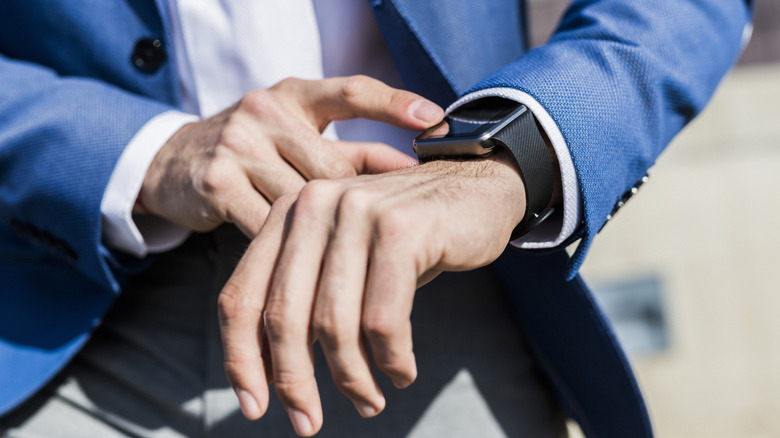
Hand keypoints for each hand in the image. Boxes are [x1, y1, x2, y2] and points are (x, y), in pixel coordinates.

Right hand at [138, 76, 443, 237]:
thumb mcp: (296, 139)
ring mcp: (238, 144)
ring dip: (321, 233)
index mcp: (294, 95)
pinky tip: (297, 262)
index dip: (395, 103)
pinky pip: (269, 225)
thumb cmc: (254, 153)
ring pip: (303, 201)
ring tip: (341, 256)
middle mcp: (266, 111)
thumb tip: (412, 173)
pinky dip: (288, 247)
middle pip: (333, 166)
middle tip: (377, 236)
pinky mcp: (216, 182)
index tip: (435, 120)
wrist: (172, 163)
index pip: (352, 93)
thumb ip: (349, 153)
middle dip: (355, 206)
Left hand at [218, 151, 525, 435]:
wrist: (476, 188)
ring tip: (369, 401)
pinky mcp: (401, 229)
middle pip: (282, 316)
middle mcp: (312, 206)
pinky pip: (384, 319)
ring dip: (351, 378)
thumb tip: (274, 376)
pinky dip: (391, 359)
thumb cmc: (405, 238)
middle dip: (294, 383)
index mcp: (287, 215)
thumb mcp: (343, 259)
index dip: (241, 359)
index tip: (256, 407)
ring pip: (334, 324)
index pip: (240, 297)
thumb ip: (304, 298)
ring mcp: (356, 213)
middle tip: (309, 424)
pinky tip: (401, 373)